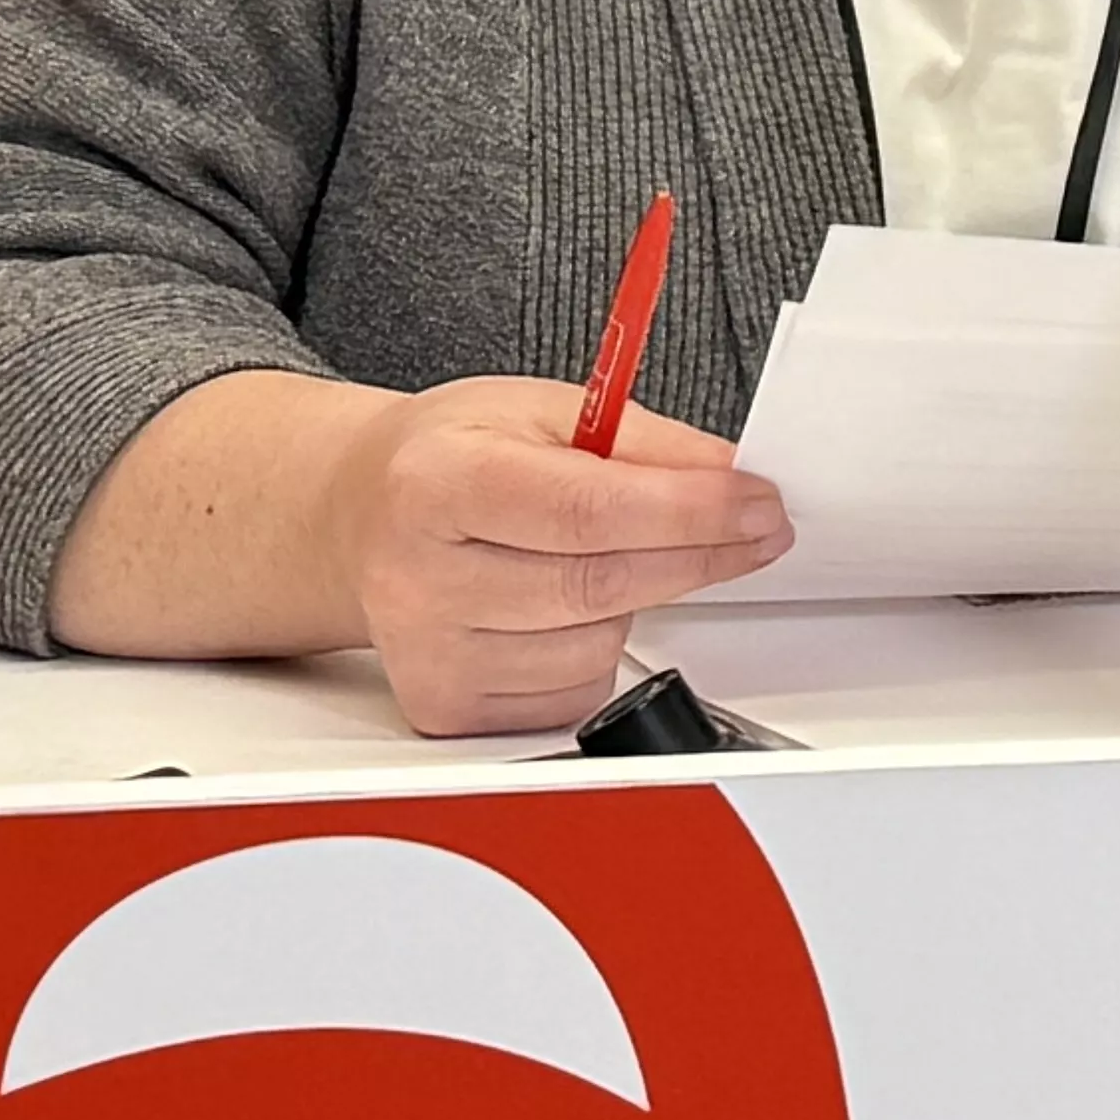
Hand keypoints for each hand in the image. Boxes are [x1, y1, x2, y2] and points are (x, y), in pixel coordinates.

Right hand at [324, 377, 796, 733]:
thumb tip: (729, 480)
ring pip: (596, 649)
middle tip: (750, 526)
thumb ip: (641, 442)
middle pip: (599, 585)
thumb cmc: (452, 459)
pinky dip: (597, 654)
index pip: (587, 510)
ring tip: (596, 557)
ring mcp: (426, 653)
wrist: (362, 516)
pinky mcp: (443, 708)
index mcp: (437, 483)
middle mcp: (418, 577)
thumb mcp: (543, 411)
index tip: (758, 504)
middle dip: (697, 554)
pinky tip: (563, 609)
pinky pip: (572, 695)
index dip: (690, 512)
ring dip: (634, 603)